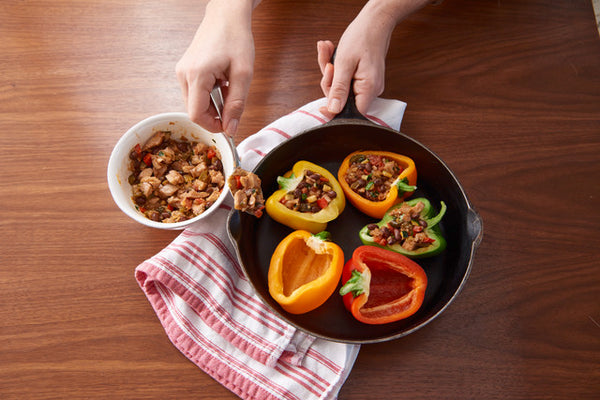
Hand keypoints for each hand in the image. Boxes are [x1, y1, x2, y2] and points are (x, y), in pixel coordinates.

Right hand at [176, 0, 257, 135]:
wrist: (226, 16)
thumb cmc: (236, 38)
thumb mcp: (243, 74)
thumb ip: (237, 104)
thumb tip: (231, 129)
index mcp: (197, 74)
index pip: (196, 115)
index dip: (213, 126)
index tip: (228, 126)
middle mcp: (184, 74)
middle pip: (194, 111)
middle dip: (214, 116)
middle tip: (233, 107)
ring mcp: (182, 71)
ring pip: (194, 103)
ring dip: (213, 106)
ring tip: (229, 90)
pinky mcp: (185, 70)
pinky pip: (195, 92)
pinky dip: (209, 96)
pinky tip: (222, 85)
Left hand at [317, 0, 429, 115]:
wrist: (375, 21)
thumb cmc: (362, 37)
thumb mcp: (344, 63)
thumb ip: (338, 88)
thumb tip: (333, 110)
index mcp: (368, 89)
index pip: (351, 113)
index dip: (335, 112)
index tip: (321, 107)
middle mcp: (370, 90)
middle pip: (343, 100)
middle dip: (329, 82)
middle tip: (327, 63)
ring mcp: (367, 85)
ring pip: (341, 88)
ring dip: (330, 71)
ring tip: (327, 49)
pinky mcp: (363, 79)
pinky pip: (345, 80)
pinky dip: (336, 69)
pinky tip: (331, 50)